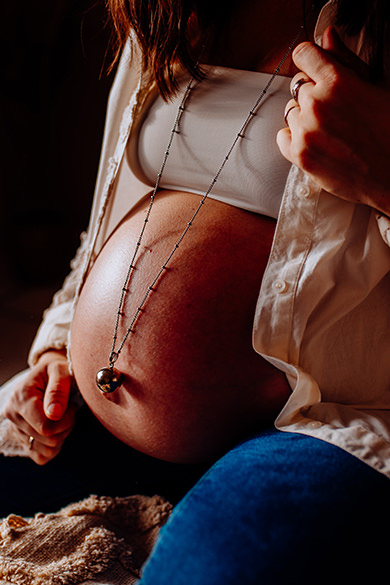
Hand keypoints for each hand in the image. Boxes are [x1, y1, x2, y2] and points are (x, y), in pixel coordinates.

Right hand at [4, 350, 76, 464]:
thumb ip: (58, 389)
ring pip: (46, 450)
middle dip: (66, 426)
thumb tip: (54, 413)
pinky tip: (57, 429)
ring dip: (62, 436)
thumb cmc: (57, 371)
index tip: (72, 405)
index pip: (45, 426)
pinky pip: (42, 457)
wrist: (48, 374)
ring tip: (63, 417)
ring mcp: (15, 429)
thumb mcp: (61, 371)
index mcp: (21, 397)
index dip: (66, 420)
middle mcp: (13, 414)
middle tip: (69, 410)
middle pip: (48, 439)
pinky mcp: (22, 439)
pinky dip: (54, 447)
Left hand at [277, 26, 389, 215]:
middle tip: (335, 109)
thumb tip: (327, 37)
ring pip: (290, 111)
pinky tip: (315, 141)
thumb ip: (346, 60)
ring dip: (304, 117)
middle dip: (313, 93)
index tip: (315, 68)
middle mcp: (317, 104)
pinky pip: (282, 137)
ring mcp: (306, 131)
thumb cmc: (389, 130)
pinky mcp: (300, 155)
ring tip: (329, 129)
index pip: (303, 55)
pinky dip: (294, 138)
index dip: (311, 61)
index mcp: (338, 81)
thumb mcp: (374, 86)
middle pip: (298, 85)